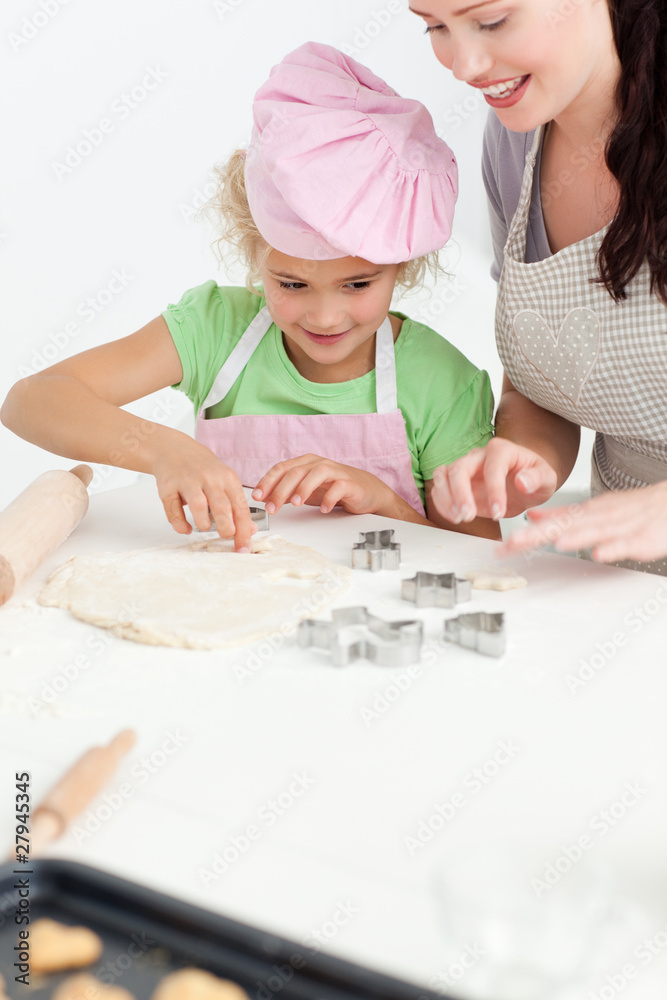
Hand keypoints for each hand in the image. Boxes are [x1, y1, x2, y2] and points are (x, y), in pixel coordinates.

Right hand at [149, 438, 255, 550]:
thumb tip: (250, 531)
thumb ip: (236, 505)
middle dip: (226, 528)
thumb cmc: (203, 469)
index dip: (244, 531)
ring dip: (203, 524)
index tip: (243, 548)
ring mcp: (188, 481)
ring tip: (204, 527)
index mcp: (227, 478)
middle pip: (221, 507)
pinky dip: (179, 523)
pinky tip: (185, 528)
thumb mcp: (225, 481)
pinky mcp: (168, 486)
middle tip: (226, 536)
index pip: (240, 508)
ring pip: (198, 506)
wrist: (173, 449)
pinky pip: (173, 508)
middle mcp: (209, 478)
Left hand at [252, 454, 393, 515]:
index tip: (257, 497)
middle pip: (295, 472)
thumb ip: (286, 492)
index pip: (281, 468)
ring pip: (316, 474)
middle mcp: (318, 464)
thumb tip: (263, 498)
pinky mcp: (350, 483)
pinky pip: (339, 487)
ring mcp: (335, 472)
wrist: (365, 491)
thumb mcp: (305, 490)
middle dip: (280, 490)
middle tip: (271, 508)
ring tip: (295, 504)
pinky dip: (329, 498)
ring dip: (303, 489)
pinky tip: (323, 509)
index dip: (267, 481)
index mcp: (305, 463)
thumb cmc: (333, 488)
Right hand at [431, 438, 557, 522]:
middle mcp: (478, 455)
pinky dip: (442, 503)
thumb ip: (537, 478)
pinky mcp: (455, 482)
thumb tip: (522, 482)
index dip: (494, 490)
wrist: (523, 483)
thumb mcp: (547, 478)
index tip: (499, 512)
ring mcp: (464, 467)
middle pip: (459, 468)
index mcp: (501, 450)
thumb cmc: (534, 478)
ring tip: (459, 517)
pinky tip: (454, 516)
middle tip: (469, 516)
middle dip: (461, 493)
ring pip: (443, 475)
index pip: (493, 467)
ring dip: (446, 498)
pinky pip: (439, 487)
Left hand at [498, 482, 666, 563]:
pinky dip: (613, 548)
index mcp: (585, 513)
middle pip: (565, 527)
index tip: (502, 546)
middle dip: (538, 536)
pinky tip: (599, 554)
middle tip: (513, 543)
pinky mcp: (640, 538)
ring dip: (573, 537)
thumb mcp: (592, 509)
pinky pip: (625, 544)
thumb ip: (561, 514)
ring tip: (552, 543)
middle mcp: (598, 518)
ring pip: (593, 532)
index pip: (550, 524)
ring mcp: (619, 527)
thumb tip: (532, 516)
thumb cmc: (632, 509)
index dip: (525, 535)